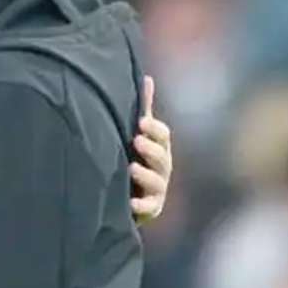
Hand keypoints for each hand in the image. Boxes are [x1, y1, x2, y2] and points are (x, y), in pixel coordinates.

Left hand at [130, 76, 172, 222]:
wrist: (124, 197)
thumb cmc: (132, 158)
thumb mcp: (137, 134)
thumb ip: (143, 110)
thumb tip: (147, 78)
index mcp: (159, 149)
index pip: (162, 136)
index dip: (154, 129)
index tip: (141, 123)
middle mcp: (162, 169)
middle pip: (163, 158)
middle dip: (151, 149)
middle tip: (136, 141)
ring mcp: (157, 190)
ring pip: (158, 183)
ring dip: (146, 175)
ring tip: (131, 168)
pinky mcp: (149, 209)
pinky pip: (148, 208)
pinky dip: (141, 205)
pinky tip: (131, 202)